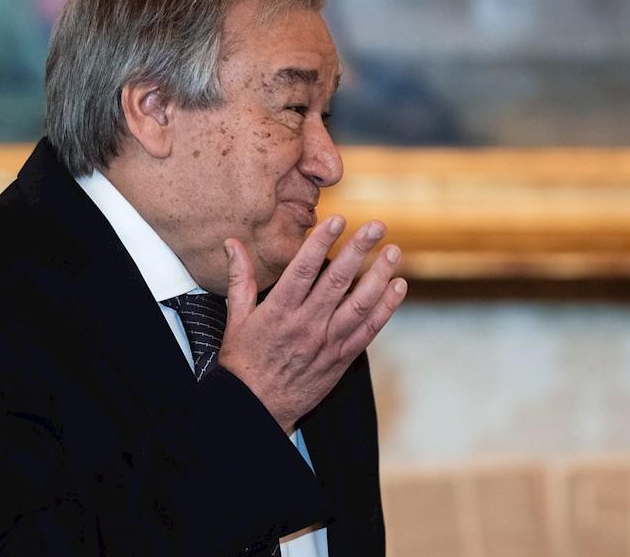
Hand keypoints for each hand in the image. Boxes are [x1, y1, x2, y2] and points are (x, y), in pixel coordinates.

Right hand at [219, 216, 406, 432]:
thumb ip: (240, 278)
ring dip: (380, 275)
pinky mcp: (342, 358)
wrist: (256, 409)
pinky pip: (369, 330)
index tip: (339, 219)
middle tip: (377, 226)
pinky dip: (386, 308)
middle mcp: (306, 325)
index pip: (304, 270)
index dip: (322, 242)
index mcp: (279, 311)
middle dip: (359, 250)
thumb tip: (232, 243)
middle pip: (338, 281)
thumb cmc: (244, 362)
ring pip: (360, 304)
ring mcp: (327, 342)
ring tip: (393, 251)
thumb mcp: (235, 319)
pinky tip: (398, 287)